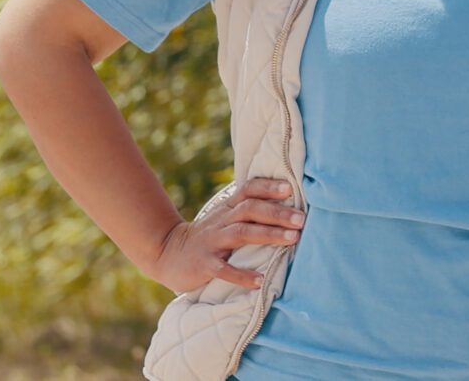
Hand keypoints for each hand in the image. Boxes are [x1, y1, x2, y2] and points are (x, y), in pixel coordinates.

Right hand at [147, 178, 303, 292]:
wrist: (167, 254)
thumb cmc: (209, 236)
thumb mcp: (225, 217)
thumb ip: (250, 209)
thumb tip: (289, 204)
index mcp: (228, 208)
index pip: (249, 189)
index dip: (268, 187)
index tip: (290, 189)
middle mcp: (221, 221)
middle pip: (250, 209)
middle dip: (277, 213)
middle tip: (301, 219)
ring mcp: (212, 242)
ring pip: (241, 233)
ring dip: (268, 235)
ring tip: (292, 239)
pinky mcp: (204, 264)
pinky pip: (223, 269)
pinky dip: (241, 275)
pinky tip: (259, 281)